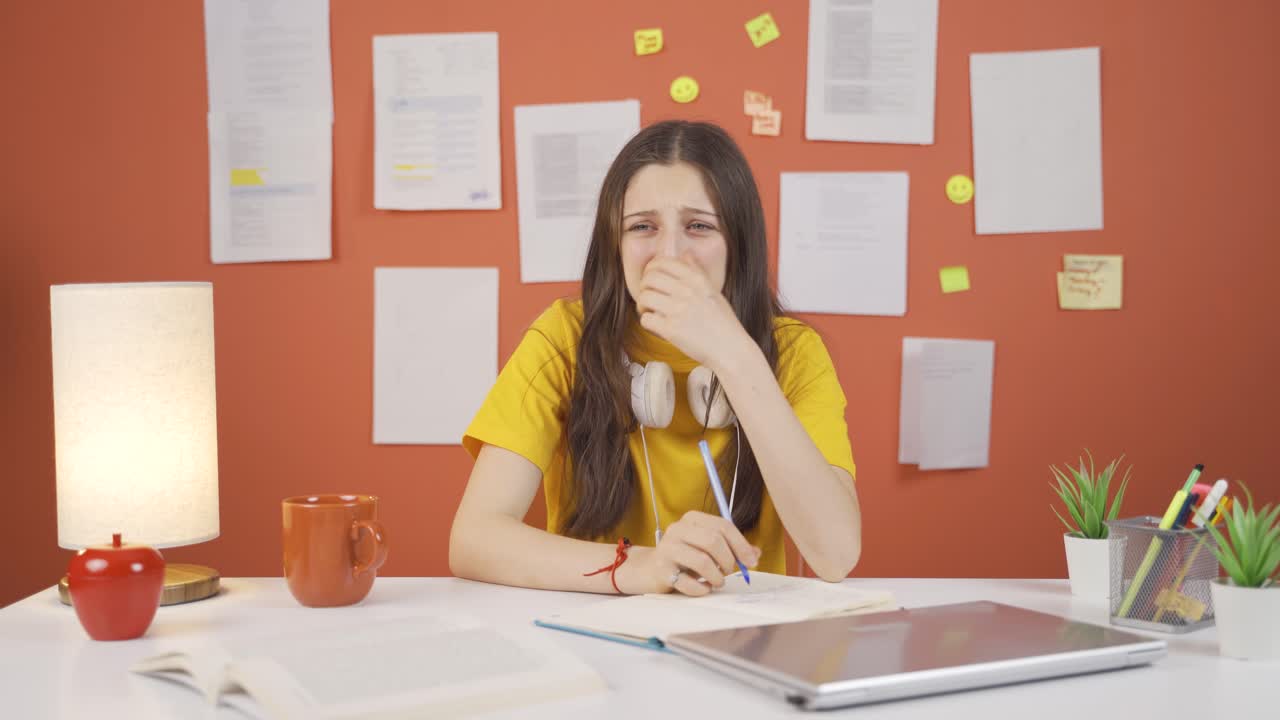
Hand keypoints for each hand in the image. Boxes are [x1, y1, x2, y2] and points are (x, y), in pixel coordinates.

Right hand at [616, 511, 760, 595]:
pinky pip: (689, 583)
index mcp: (692, 519)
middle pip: (713, 541)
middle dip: (728, 560)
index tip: (752, 561)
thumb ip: (730, 547)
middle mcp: (677, 529)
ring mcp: (667, 549)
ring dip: (716, 577)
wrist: (648, 570)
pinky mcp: (661, 570)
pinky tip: (702, 588)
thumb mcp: (706, 547)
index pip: (723, 526)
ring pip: (702, 561)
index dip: (741, 545)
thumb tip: (754, 554)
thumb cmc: (683, 558)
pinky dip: (701, 589)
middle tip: (729, 572)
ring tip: (716, 581)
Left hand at [634, 254, 750, 371]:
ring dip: (642, 305)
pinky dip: (647, 322)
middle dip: (644, 287)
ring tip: (649, 311)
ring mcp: (678, 310)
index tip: (652, 280)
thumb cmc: (723, 323)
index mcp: (697, 280)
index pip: (662, 262)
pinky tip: (655, 325)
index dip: (651, 270)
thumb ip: (697, 271)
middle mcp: (687, 292)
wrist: (730, 349)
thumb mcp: (713, 291)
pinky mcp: (671, 330)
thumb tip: (686, 254)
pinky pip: (646, 319)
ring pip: (644, 297)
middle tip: (648, 297)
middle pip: (649, 278)